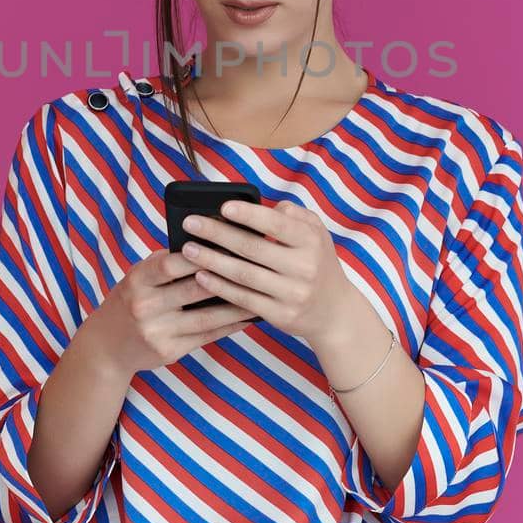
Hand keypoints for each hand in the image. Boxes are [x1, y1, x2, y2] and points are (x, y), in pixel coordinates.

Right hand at [89, 248, 257, 378]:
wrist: (106, 346)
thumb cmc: (130, 301)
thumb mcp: (139, 277)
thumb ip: (166, 263)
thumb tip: (208, 244)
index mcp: (137, 281)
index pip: (170, 264)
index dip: (199, 253)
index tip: (227, 243)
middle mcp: (145, 306)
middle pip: (193, 289)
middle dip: (226, 276)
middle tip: (256, 265)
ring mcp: (157, 331)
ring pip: (207, 316)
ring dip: (237, 305)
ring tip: (262, 292)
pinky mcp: (170, 351)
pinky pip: (207, 336)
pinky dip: (231, 325)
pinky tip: (249, 316)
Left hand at [178, 199, 357, 343]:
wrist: (335, 312)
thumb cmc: (317, 262)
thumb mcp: (316, 233)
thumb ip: (292, 214)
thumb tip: (260, 207)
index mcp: (312, 241)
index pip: (277, 224)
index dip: (249, 214)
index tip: (223, 207)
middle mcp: (304, 267)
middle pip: (252, 248)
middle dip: (217, 234)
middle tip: (190, 224)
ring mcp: (292, 294)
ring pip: (243, 274)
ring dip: (211, 260)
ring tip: (187, 249)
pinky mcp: (280, 315)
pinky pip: (243, 299)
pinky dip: (219, 286)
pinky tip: (201, 275)